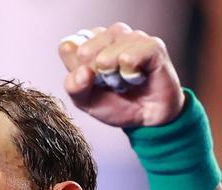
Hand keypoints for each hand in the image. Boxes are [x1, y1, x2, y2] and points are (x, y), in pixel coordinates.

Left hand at [57, 23, 184, 127]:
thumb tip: (82, 71)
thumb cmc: (117, 105)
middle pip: (85, 49)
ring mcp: (132, 38)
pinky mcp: (152, 46)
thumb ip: (74, 86)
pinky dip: (130, 71)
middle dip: (94, 74)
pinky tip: (137, 77)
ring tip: (124, 82)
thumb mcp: (86, 101)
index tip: (90, 82)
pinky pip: (131, 55)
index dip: (76, 69)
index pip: (68, 47)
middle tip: (109, 83)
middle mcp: (110, 36)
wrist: (146, 120)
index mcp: (89, 45)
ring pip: (108, 51)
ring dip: (113, 74)